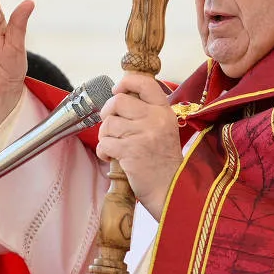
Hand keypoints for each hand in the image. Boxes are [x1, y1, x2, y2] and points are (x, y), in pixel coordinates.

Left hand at [95, 73, 182, 219]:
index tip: (117, 89)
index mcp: (164, 112)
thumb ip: (146, 113)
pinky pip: (104, 142)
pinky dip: (103, 151)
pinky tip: (112, 157)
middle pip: (118, 101)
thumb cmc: (162, 160)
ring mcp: (143, 135)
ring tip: (115, 145)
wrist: (170, 190)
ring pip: (109, 123)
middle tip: (112, 126)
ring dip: (105, 135)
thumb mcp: (163, 129)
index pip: (145, 83)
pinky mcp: (130, 151)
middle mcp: (155, 119)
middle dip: (108, 112)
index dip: (126, 82)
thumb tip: (119, 95)